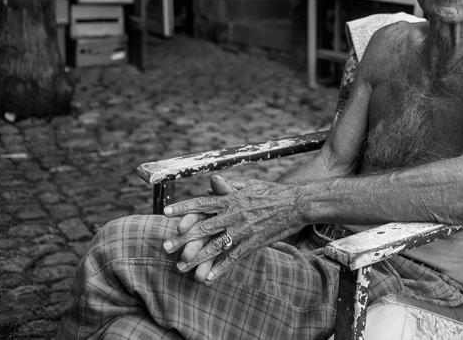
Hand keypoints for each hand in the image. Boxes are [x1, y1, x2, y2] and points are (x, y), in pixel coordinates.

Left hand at [162, 177, 304, 281]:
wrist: (296, 203)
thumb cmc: (272, 191)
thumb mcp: (249, 184)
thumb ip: (229, 187)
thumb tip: (213, 184)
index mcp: (231, 199)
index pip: (202, 203)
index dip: (183, 208)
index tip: (165, 213)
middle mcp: (234, 215)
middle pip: (203, 227)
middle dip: (182, 238)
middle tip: (165, 247)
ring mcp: (243, 231)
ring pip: (215, 246)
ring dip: (196, 258)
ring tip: (181, 267)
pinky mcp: (253, 243)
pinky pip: (234, 258)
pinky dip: (220, 268)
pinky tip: (208, 277)